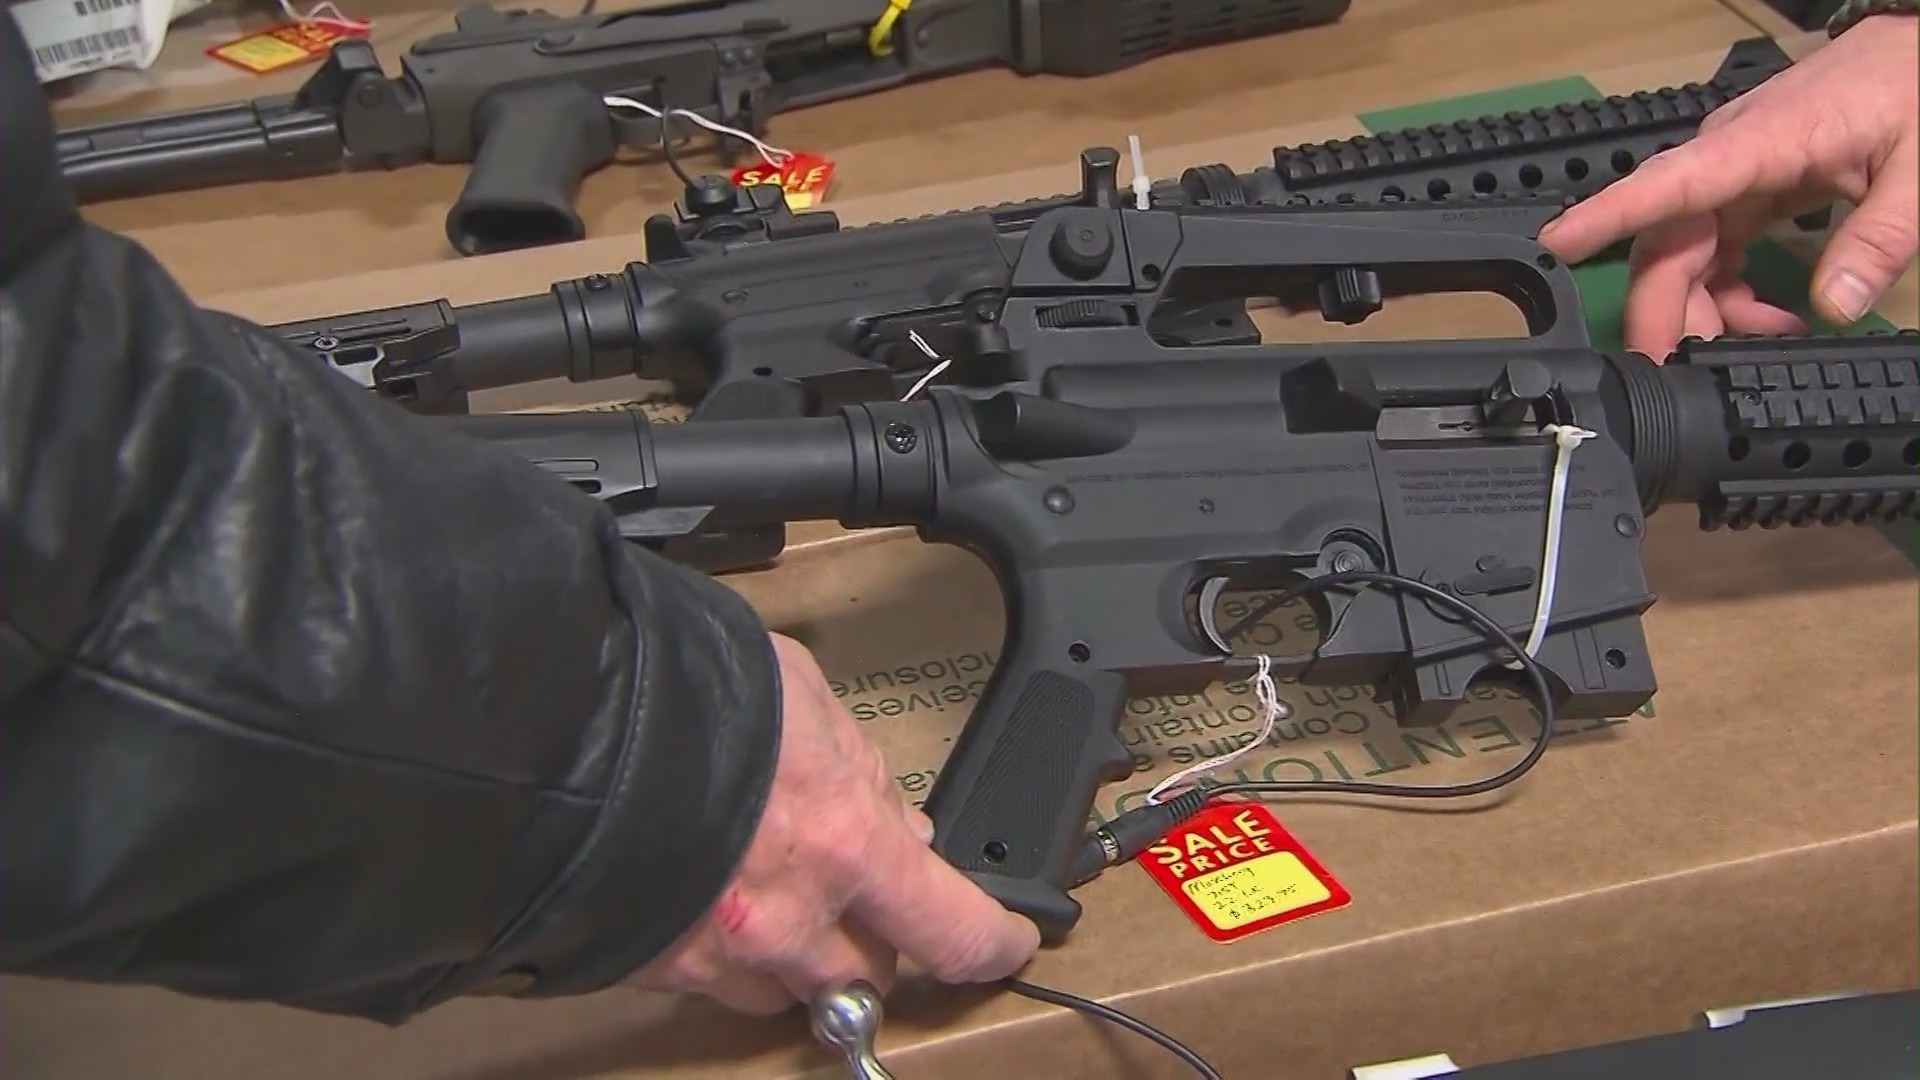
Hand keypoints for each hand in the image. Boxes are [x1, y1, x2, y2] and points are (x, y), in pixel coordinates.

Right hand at [625, 632, 1038, 1014]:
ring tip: (770, 886)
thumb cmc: (674, 692)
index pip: (954, 928)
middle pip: (872, 972)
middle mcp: (791, 921)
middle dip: (873, 934)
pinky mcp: (658, 971)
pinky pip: (719, 984)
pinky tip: (709, 893)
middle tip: (852, 884)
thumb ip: (860, 767)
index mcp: (846, 844)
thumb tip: (896, 817)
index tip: (1006, 941)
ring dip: (802, 953)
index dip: (993, 943)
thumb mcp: (801, 698)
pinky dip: (731, 953)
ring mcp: (721, 956)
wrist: (546, 727)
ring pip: (794, 990)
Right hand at [1537, 14, 1918, 356]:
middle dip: (1664, 310)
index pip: (1670, 183)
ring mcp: (1736, 173)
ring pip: (1685, 253)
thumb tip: (1835, 306)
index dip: (1609, 216)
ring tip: (1756, 345)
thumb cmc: (1917, 88)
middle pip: (1668, 240)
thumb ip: (1880, 238)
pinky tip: (1769, 318)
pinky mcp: (1748, 187)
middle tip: (1674, 368)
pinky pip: (1714, 250)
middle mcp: (1732, 156)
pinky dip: (1729, 293)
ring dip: (1702, 309)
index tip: (1557, 245)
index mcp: (1763, 142)